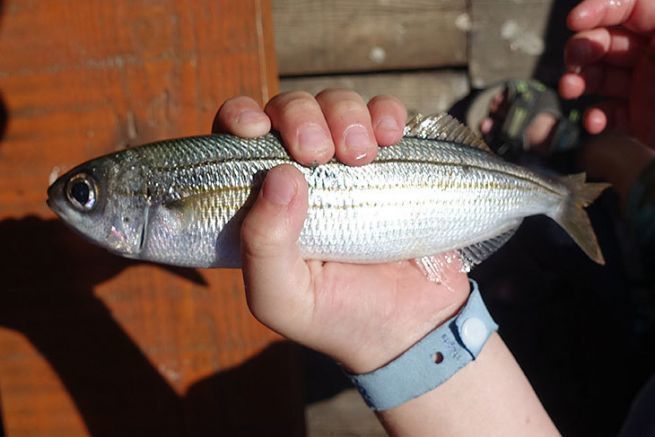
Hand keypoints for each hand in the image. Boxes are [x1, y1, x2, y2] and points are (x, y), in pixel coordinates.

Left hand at [213, 90, 469, 372]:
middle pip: (288, 109)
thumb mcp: (282, 298)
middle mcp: (301, 172)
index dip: (240, 118)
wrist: (410, 328)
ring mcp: (347, 162)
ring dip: (346, 115)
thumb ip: (262, 246)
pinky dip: (387, 113)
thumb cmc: (336, 315)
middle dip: (301, 117)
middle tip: (320, 154)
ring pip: (334, 103)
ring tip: (362, 157)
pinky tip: (391, 138)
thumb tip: (278, 175)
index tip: (254, 129)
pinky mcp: (391, 160)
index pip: (235, 138)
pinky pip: (384, 114)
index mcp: (263, 200)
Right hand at [559, 0, 654, 146]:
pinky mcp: (640, 121)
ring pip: (603, 76)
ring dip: (580, 81)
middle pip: (611, 40)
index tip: (575, 20)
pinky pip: (609, 112)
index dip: (602, 7)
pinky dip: (595, 117)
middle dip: (584, 48)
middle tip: (573, 63)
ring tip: (570, 90)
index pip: (634, 6)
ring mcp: (649, 91)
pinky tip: (595, 124)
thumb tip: (637, 6)